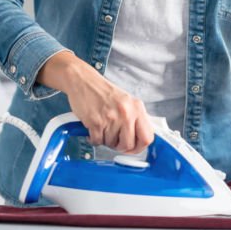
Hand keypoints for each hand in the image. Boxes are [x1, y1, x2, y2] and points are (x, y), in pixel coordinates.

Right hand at [36, 51, 154, 152]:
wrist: (83, 81)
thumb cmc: (104, 92)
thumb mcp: (127, 102)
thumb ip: (135, 118)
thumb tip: (141, 139)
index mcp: (137, 108)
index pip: (147, 137)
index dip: (139, 147)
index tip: (132, 148)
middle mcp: (126, 113)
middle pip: (128, 145)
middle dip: (120, 146)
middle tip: (114, 140)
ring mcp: (111, 118)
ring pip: (111, 144)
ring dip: (105, 140)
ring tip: (102, 128)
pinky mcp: (96, 122)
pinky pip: (97, 142)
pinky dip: (94, 139)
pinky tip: (93, 129)